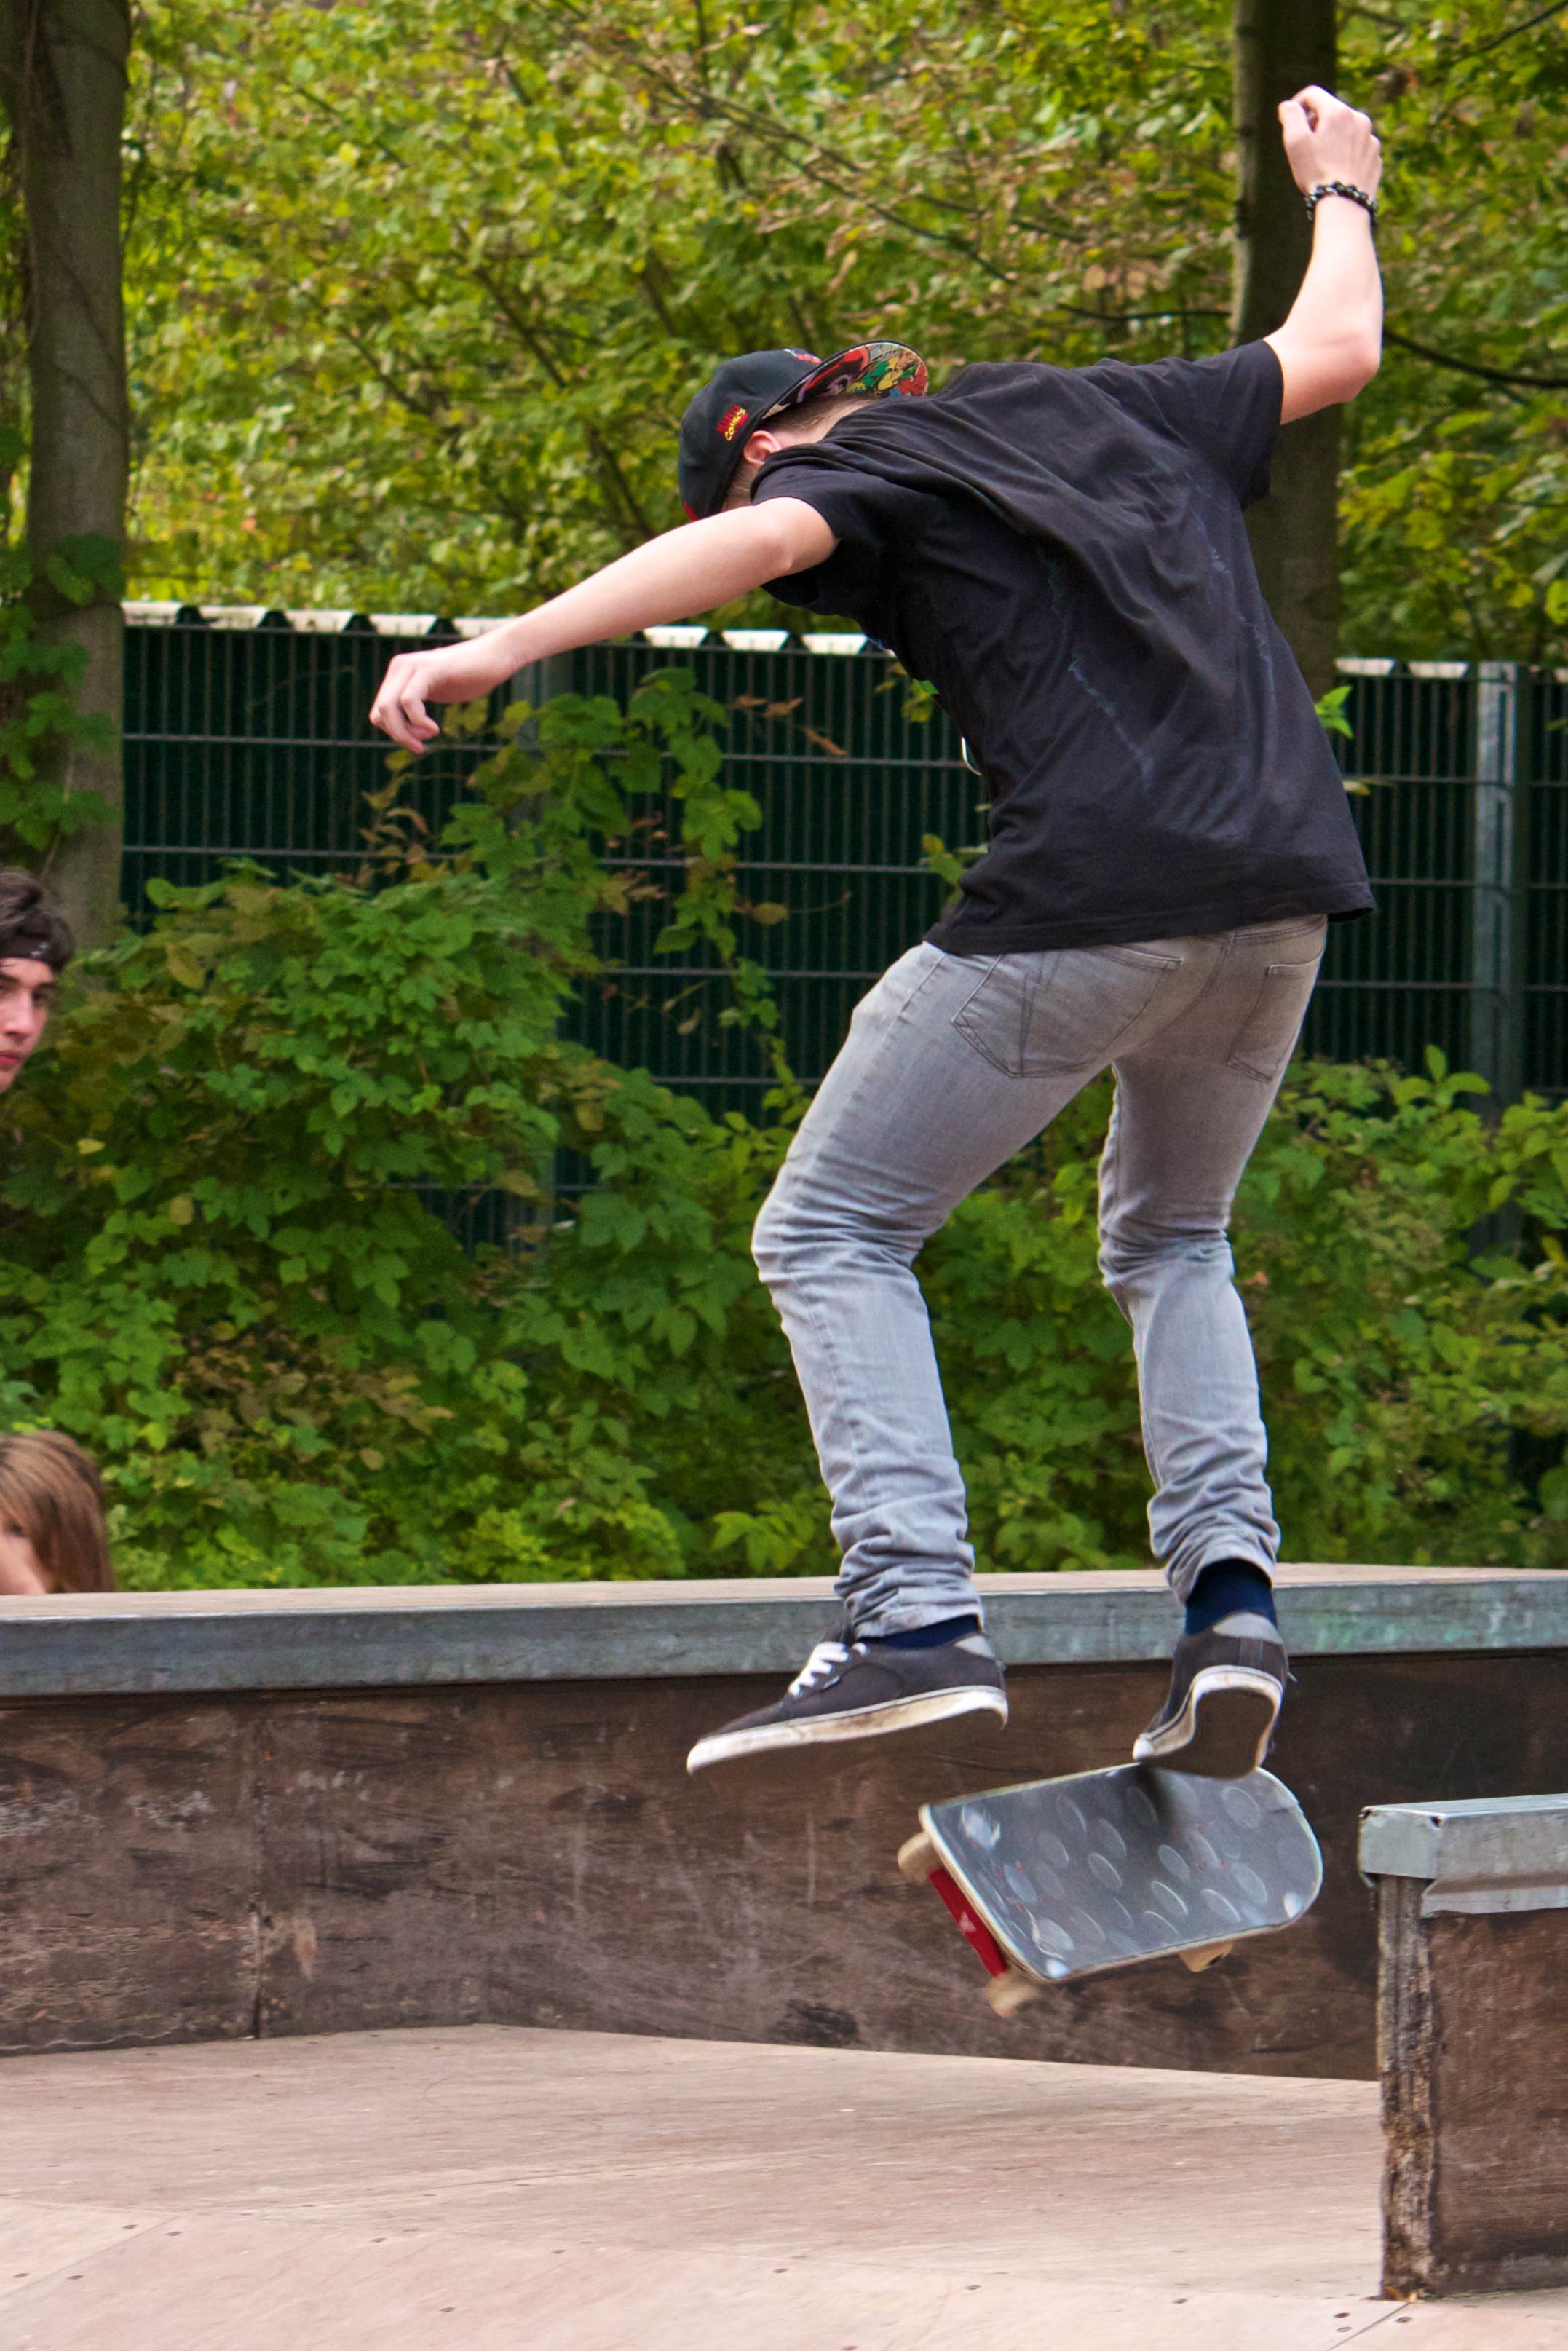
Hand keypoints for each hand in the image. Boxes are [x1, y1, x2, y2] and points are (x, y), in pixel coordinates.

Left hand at [369, 640, 509, 753]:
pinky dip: (418, 722)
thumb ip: (417, 705)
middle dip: (398, 736)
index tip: (419, 740)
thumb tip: (403, 730)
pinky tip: (435, 728)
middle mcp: (399, 667)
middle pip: (379, 713)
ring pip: (388, 708)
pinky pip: (408, 702)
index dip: (395, 732)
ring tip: (431, 735)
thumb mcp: (438, 692)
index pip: (378, 713)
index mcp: (399, 674)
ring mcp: (411, 666)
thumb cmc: (470, 677)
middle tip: (420, 747)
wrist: (496, 656)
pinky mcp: (427, 669)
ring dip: (406, 732)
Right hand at [1277, 85, 1381, 203]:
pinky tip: (1337, 172)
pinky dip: (1346, 154)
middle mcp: (1359, 119)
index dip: (1297, 105)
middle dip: (1316, 124)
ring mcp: (1370, 139)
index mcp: (1338, 112)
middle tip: (1305, 148)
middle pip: (1331, 111)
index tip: (1290, 121)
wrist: (1345, 205)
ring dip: (1332, 139)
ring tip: (1322, 163)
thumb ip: (1290, 116)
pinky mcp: (1375, 157)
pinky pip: (1357, 148)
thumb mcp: (1295, 142)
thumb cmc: (1317, 174)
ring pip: (1346, 130)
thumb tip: (1290, 105)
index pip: (1313, 94)